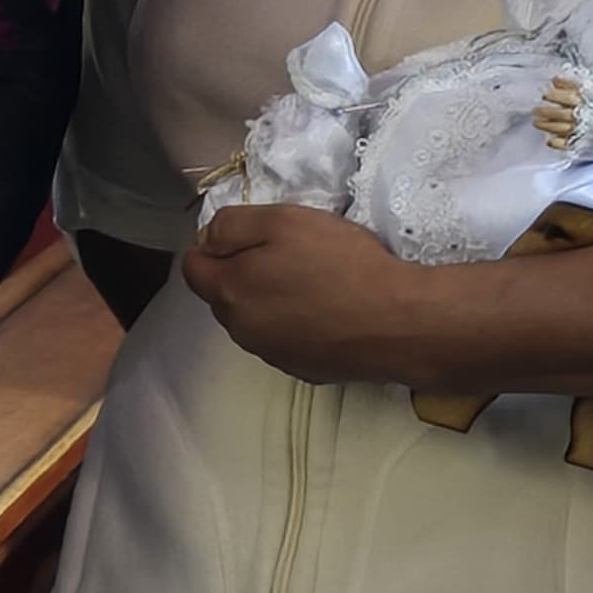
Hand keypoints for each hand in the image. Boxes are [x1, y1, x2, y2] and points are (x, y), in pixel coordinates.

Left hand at [180, 204, 431, 386]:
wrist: (400, 321)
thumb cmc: (339, 263)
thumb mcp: (281, 221)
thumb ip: (231, 226)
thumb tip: (206, 239)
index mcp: (230, 294)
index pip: (193, 269)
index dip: (211, 245)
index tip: (245, 234)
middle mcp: (243, 332)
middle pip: (223, 296)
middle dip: (239, 273)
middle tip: (284, 252)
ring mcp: (274, 356)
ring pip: (254, 320)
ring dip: (267, 300)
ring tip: (309, 279)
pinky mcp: (306, 370)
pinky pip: (285, 340)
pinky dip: (295, 323)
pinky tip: (327, 310)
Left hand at [533, 75, 585, 145]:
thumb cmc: (587, 100)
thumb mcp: (580, 87)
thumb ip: (567, 83)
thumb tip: (555, 80)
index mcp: (585, 100)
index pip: (570, 98)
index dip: (556, 96)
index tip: (545, 95)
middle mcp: (584, 115)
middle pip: (566, 114)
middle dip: (548, 112)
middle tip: (535, 111)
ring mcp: (582, 128)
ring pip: (566, 129)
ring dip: (549, 127)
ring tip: (536, 122)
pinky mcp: (579, 140)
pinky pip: (569, 144)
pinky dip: (559, 144)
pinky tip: (549, 141)